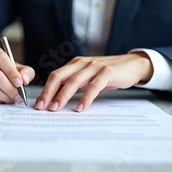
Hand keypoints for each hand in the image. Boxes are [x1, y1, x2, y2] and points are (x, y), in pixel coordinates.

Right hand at [0, 45, 34, 103]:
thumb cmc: (2, 69)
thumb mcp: (15, 65)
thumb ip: (25, 71)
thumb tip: (25, 80)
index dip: (11, 71)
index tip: (20, 82)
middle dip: (10, 88)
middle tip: (19, 95)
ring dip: (5, 96)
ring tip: (14, 98)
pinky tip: (4, 99)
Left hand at [35, 52, 152, 111]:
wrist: (133, 65)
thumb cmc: (108, 74)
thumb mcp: (89, 78)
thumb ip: (75, 85)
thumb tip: (57, 99)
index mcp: (75, 64)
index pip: (55, 76)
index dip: (45, 89)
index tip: (38, 104)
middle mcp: (82, 63)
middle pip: (60, 77)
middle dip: (49, 93)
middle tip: (42, 107)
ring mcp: (94, 67)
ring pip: (74, 81)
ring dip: (63, 96)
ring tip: (56, 109)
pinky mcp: (107, 72)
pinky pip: (94, 86)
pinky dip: (86, 98)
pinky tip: (80, 108)